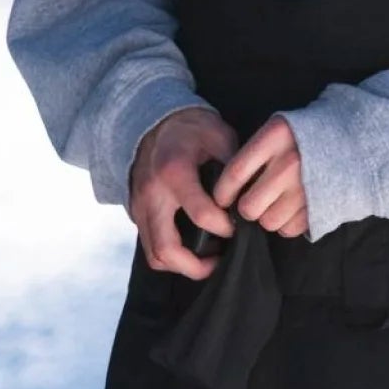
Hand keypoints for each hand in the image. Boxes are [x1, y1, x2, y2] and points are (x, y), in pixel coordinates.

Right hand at [128, 105, 239, 277]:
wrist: (156, 121)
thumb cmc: (193, 129)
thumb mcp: (220, 137)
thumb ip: (235, 168)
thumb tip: (252, 199)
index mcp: (174, 172)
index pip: (202, 215)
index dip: (226, 228)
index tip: (240, 226)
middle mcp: (151, 193)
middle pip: (167, 249)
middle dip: (197, 266)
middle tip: (221, 261)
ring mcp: (139, 206)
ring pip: (155, 255)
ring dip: (182, 266)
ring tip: (209, 259)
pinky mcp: (137, 213)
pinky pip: (151, 246)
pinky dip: (172, 256)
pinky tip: (194, 248)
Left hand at [214, 113, 308, 237]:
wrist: (353, 141)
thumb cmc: (305, 138)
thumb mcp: (278, 130)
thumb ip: (254, 154)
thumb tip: (228, 189)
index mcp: (275, 137)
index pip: (235, 173)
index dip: (222, 192)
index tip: (221, 200)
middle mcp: (289, 163)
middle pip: (249, 206)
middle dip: (247, 209)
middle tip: (254, 201)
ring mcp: (306, 187)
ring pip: (268, 222)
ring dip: (268, 217)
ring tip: (277, 203)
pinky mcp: (320, 206)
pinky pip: (289, 230)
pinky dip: (287, 224)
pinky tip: (293, 208)